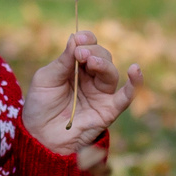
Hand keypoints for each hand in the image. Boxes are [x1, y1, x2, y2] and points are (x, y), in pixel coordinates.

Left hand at [24, 30, 141, 157]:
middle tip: (80, 55)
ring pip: (111, 72)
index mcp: (75, 67)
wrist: (39, 137)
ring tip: (91, 62)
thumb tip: (75, 38)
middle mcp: (90, 78)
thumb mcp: (46, 79)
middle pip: (102, 56)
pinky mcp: (108, 110)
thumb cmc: (40, 106)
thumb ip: (62, 61)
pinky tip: (135, 70)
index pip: (88, 46)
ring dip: (103, 64)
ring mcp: (100, 94)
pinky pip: (126, 97)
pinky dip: (134, 84)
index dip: (87, 39)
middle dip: (92, 52)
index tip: (78, 39)